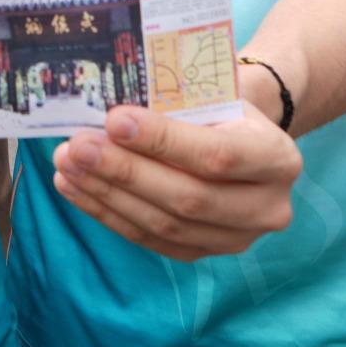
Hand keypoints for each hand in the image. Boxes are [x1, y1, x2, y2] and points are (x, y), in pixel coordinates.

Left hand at [50, 104, 300, 261]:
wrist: (241, 135)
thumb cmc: (221, 106)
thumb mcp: (213, 94)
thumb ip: (174, 103)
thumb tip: (108, 108)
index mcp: (278, 158)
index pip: (218, 155)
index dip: (163, 141)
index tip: (114, 120)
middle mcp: (268, 207)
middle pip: (189, 197)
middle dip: (125, 171)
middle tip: (77, 146)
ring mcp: (238, 238)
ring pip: (164, 225)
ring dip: (106, 194)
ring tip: (67, 164)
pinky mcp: (204, 252)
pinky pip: (149, 239)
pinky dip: (107, 213)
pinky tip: (74, 187)